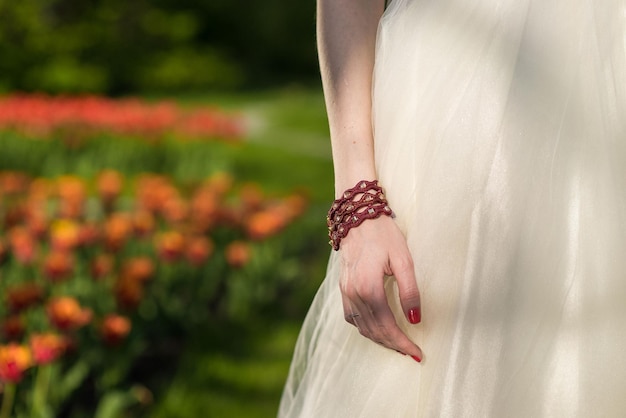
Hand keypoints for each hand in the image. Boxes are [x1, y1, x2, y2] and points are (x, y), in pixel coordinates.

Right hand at [339, 215, 422, 361]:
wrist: (357, 218)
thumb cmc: (384, 235)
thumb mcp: (404, 259)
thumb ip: (410, 290)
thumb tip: (416, 319)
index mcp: (369, 287)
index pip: (387, 325)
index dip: (402, 342)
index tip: (417, 353)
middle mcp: (354, 293)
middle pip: (374, 330)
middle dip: (394, 345)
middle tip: (412, 353)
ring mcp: (345, 292)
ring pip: (362, 327)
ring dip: (380, 339)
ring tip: (398, 345)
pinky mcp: (342, 288)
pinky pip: (351, 317)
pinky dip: (365, 328)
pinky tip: (377, 329)